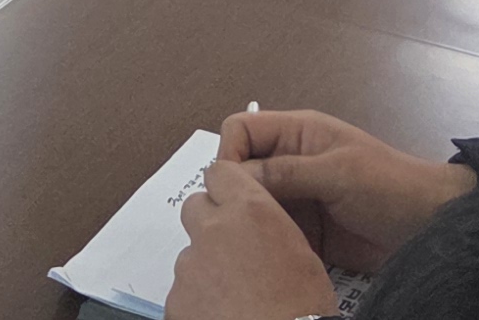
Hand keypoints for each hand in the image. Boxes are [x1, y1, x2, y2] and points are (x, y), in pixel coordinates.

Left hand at [169, 158, 339, 319]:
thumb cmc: (303, 307)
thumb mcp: (302, 252)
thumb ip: (267, 227)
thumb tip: (254, 229)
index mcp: (249, 211)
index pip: (220, 173)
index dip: (226, 189)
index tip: (232, 203)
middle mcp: (213, 230)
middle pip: (195, 208)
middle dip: (209, 224)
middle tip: (232, 252)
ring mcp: (189, 267)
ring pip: (189, 256)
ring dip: (205, 270)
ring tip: (234, 297)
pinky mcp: (175, 301)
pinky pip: (182, 294)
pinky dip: (197, 304)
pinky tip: (222, 316)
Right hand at [214, 109, 473, 274]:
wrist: (429, 226)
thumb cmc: (389, 186)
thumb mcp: (337, 172)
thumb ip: (285, 172)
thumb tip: (230, 175)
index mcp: (297, 134)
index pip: (240, 130)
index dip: (229, 155)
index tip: (232, 189)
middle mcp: (290, 162)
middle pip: (241, 170)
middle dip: (234, 194)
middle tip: (236, 224)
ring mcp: (297, 197)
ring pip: (252, 204)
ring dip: (248, 221)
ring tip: (248, 244)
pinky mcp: (304, 230)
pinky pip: (271, 231)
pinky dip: (265, 242)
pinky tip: (266, 256)